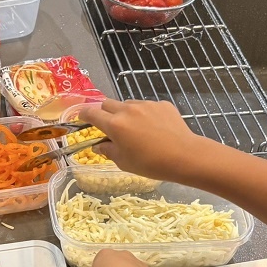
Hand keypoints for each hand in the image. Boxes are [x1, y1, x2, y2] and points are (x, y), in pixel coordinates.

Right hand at [76, 99, 203, 182]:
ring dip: (126, 114)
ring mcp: (146, 105)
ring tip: (136, 129)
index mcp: (114, 124)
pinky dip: (145, 115)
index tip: (82, 118)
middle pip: (107, 103)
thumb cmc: (150, 163)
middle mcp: (127, 109)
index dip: (84, 114)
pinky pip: (147, 107)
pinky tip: (154, 129)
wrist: (184, 156)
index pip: (91, 113)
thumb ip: (108, 151)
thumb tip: (99, 146)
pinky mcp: (162, 104)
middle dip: (105, 113)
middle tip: (110, 127)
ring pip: (128, 104)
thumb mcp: (124, 162)